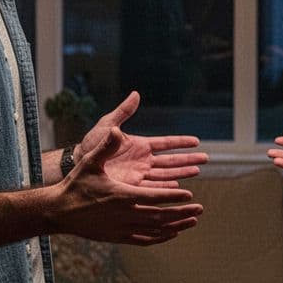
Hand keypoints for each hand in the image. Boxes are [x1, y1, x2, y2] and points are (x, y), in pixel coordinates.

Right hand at [56, 128, 204, 245]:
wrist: (59, 211)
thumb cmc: (75, 184)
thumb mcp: (90, 162)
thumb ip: (106, 146)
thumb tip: (115, 129)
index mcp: (122, 195)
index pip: (154, 196)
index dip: (173, 196)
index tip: (189, 195)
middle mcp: (125, 214)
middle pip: (160, 216)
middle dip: (181, 212)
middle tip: (200, 210)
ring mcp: (122, 228)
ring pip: (155, 230)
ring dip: (176, 226)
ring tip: (192, 222)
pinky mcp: (117, 237)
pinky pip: (144, 239)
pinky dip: (160, 237)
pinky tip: (172, 234)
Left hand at [79, 91, 208, 187]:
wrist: (77, 163)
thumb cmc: (90, 144)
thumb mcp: (108, 125)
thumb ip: (124, 111)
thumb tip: (136, 94)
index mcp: (139, 145)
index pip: (166, 143)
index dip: (181, 142)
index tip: (197, 141)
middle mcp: (142, 160)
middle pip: (171, 160)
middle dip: (188, 159)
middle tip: (205, 159)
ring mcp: (139, 174)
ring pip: (166, 175)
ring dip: (181, 173)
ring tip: (197, 171)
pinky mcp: (132, 187)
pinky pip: (153, 189)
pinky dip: (166, 188)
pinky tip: (178, 188)